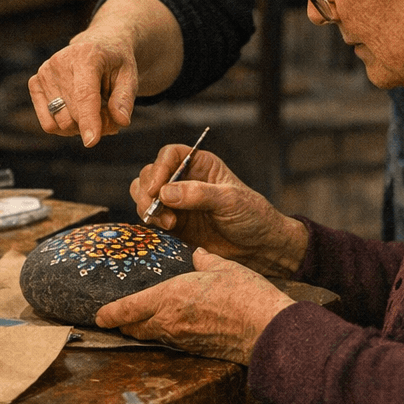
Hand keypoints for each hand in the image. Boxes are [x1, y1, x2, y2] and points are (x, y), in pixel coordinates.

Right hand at [28, 25, 138, 146]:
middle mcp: (60, 62)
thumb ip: (125, 99)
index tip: (91, 142)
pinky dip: (65, 126)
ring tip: (95, 112)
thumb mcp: (130, 75)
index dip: (89, 120)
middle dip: (95, 125)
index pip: (84, 94)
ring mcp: (44, 72)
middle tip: (110, 116)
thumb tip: (121, 121)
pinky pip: (48, 124)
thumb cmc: (115, 62)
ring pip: (61, 123)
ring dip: (81, 127)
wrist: (97, 44)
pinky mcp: (35, 83)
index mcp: (86, 56)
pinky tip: (78, 113)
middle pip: (74, 115)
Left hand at [94, 249, 294, 363]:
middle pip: (135, 327)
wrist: (266, 329)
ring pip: (153, 335)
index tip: (99, 315)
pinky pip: (171, 342)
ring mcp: (182, 339)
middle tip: (115, 318)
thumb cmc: (245, 295)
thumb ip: (204, 260)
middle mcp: (170, 321)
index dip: (111, 313)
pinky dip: (164, 334)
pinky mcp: (196, 350)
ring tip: (139, 321)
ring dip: (144, 329)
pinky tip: (171, 327)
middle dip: (123, 322)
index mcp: (170, 297)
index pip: (130, 308)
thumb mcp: (222, 267)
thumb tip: (197, 254)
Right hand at [133, 147, 306, 276]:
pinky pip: (150, 218)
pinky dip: (151, 222)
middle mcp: (184, 179)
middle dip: (148, 191)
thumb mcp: (230, 201)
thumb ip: (199, 194)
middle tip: (156, 209)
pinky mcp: (173, 224)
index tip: (157, 188)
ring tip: (167, 223)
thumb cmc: (252, 216)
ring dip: (147, 207)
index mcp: (200, 165)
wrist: (259, 248)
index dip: (159, 168)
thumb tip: (165, 192)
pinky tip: (167, 230)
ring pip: (144, 195)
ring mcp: (176, 202)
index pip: (169, 156)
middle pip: (151, 174)